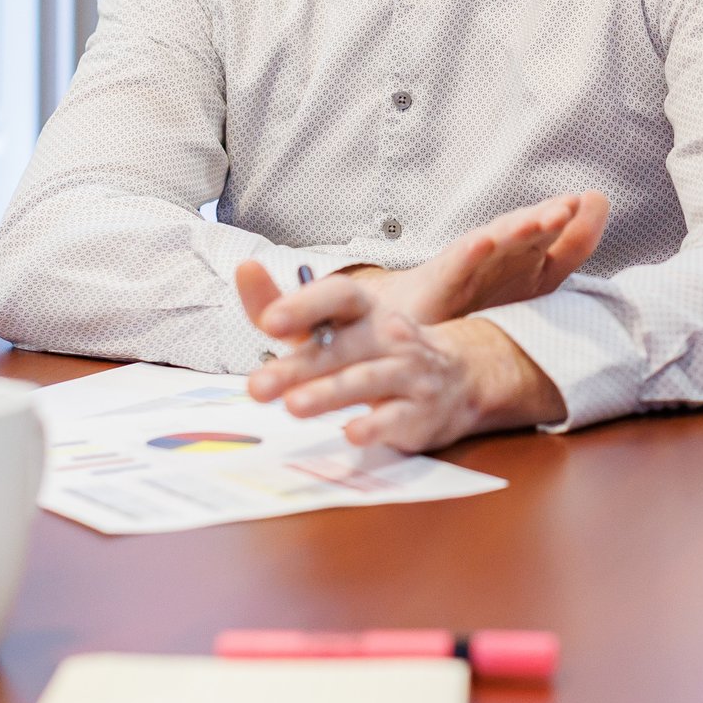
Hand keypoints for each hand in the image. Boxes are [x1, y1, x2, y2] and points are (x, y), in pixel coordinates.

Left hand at [234, 270, 564, 451]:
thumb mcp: (335, 326)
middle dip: (299, 367)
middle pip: (341, 348)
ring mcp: (407, 373)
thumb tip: (244, 269)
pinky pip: (396, 418)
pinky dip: (375, 425)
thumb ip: (288, 306)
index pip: (338, 296)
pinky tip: (352, 432)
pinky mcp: (418, 413)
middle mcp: (388, 336)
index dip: (304, 305)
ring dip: (330, 393)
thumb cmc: (376, 349)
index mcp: (365, 309)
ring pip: (366, 381)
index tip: (270, 320)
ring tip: (294, 406)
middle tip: (257, 386)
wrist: (457, 377)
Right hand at [359, 193, 611, 324]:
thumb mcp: (542, 276)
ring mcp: (471, 264)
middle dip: (544, 219)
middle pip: (524, 233)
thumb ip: (574, 244)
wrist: (426, 317)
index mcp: (527, 252)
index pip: (551, 234)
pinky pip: (457, 266)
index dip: (568, 221)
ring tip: (534, 223)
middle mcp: (501, 251)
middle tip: (566, 209)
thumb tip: (601, 196)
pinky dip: (469, 253)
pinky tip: (482, 242)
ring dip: (514, 230)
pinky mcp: (444, 282)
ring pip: (494, 243)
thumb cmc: (486, 294)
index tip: (585, 202)